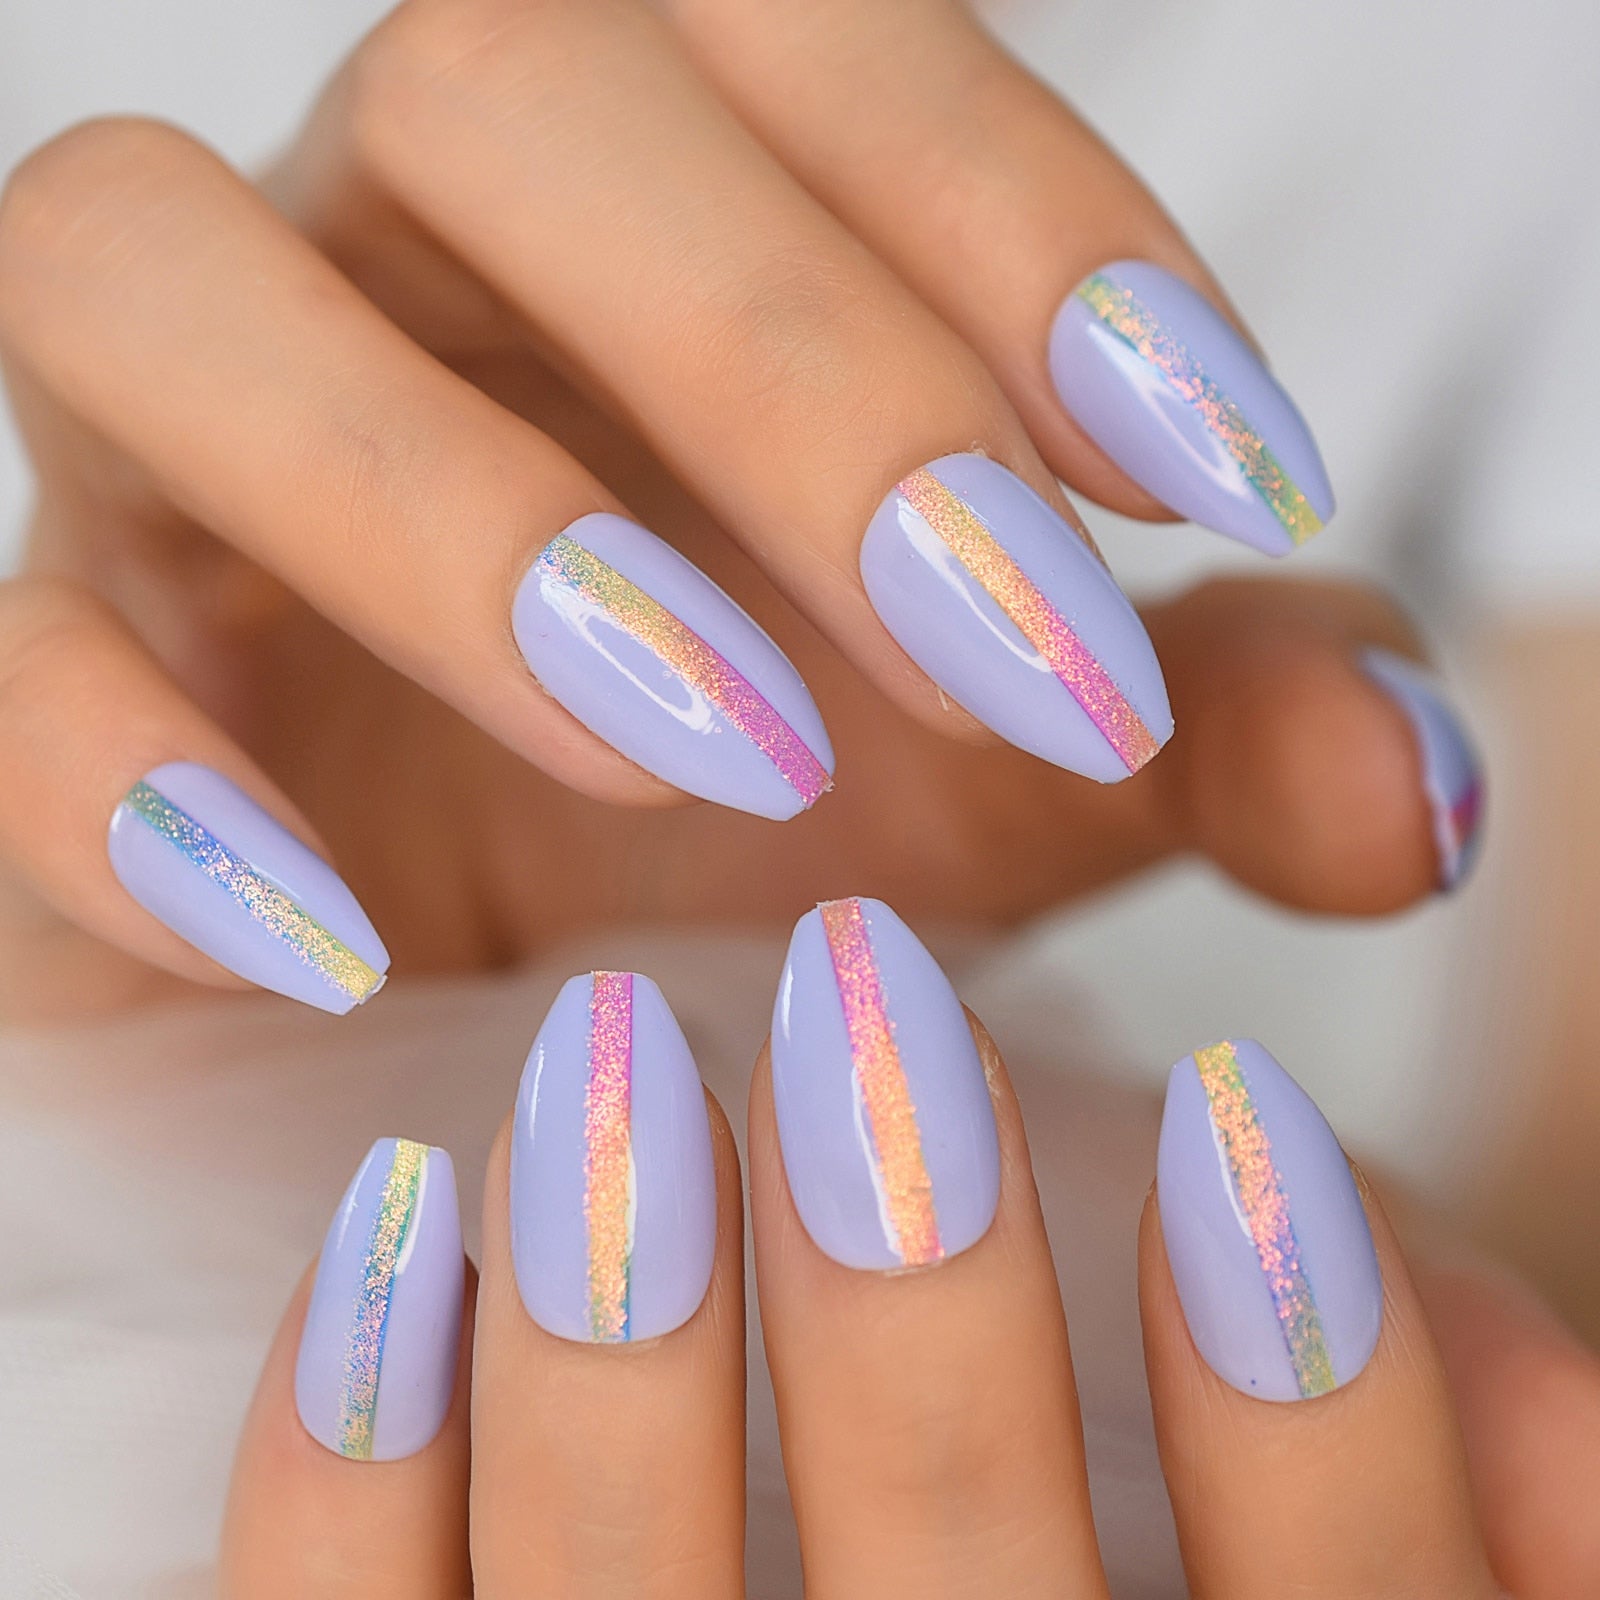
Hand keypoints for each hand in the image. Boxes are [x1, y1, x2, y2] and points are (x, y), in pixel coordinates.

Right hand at [0, 0, 1455, 1021]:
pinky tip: (343, 929)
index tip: (1215, 466)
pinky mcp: (43, 676)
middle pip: (501, 83)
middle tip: (1012, 651)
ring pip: (151, 271)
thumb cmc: (756, 854)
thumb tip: (1423, 793)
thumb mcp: (1023, 787)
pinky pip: (1, 659)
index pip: (814, 42)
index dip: (1021, 214)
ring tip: (710, 742)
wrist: (503, 1006)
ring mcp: (158, 466)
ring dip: (453, 505)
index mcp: (642, 239)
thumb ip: (1220, 736)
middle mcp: (384, 273)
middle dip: (784, 355)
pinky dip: (136, 777)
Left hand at [216, 927, 1597, 1596]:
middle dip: (925, 1316)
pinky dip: (357, 1464)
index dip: (1326, 1421)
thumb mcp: (1243, 1355)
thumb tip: (1552, 1377)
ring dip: (617, 1354)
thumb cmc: (1012, 1415)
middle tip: (866, 978)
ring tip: (619, 1057)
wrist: (772, 1474)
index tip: (1248, 1111)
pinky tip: (395, 1233)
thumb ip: (1388, 1326)